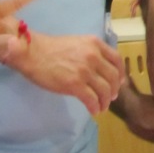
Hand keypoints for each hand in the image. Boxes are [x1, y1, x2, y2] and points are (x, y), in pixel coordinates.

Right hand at [3, 32, 124, 114]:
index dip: (121, 73)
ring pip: (105, 90)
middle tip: (110, 97)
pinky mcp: (75, 84)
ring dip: (105, 101)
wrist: (32, 53)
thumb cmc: (52, 48)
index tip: (119, 82)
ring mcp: (85, 71)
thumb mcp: (77, 43)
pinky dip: (95, 107)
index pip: (117, 60)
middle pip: (114, 77)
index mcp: (95, 44)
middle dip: (114, 90)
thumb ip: (91, 52)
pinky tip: (93, 110)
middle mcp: (93, 56)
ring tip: (102, 107)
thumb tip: (102, 68)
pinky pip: (92, 99)